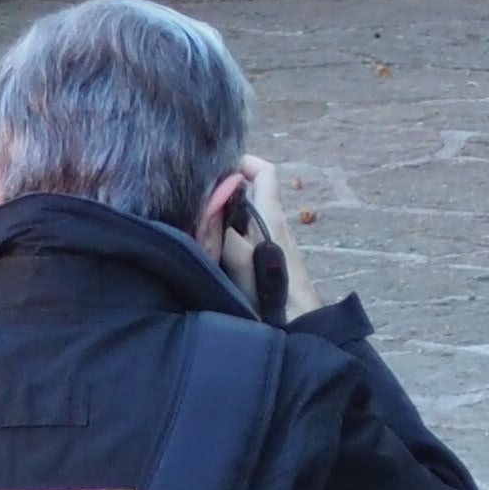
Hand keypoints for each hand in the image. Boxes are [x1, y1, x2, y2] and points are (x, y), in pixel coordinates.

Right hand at [195, 152, 316, 315]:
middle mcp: (272, 224)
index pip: (265, 173)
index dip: (244, 163)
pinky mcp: (266, 259)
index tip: (216, 168)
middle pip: (249, 193)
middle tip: (192, 198)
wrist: (296, 326)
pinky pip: (243, 235)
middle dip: (221, 190)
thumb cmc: (272, 293)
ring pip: (243, 215)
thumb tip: (209, 205)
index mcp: (271, 216)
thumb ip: (225, 233)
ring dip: (221, 214)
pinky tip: (207, 248)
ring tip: (193, 221)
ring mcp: (270, 242)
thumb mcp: (242, 260)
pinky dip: (225, 234)